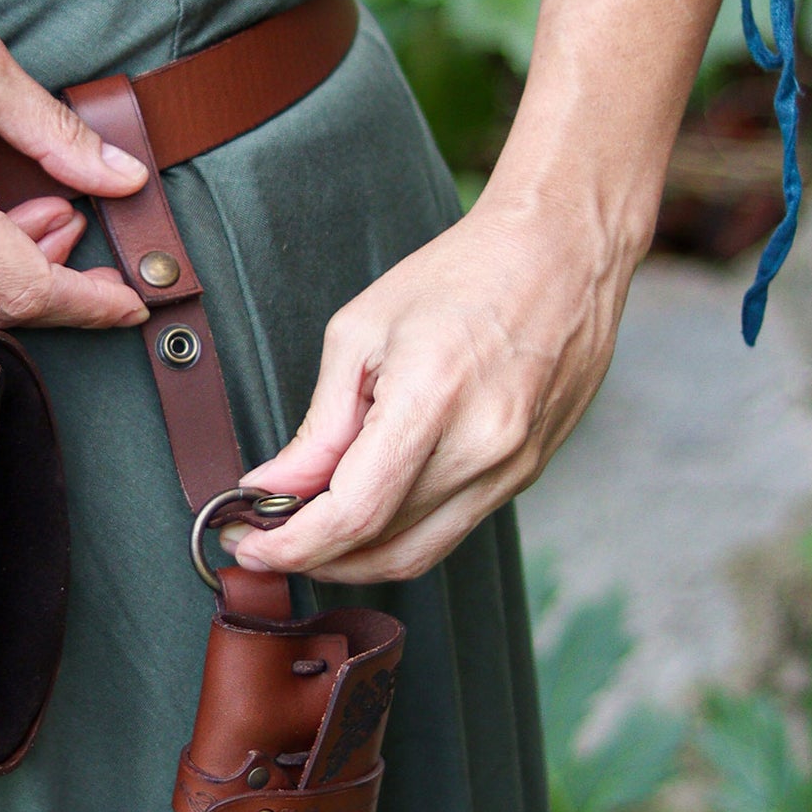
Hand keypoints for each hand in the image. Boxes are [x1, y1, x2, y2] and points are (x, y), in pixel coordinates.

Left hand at [222, 191, 634, 584]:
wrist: (560, 253)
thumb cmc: (462, 274)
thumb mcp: (361, 332)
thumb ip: (319, 425)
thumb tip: (274, 487)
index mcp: (433, 397)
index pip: (354, 512)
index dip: (293, 545)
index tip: (251, 547)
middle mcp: (483, 445)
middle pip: (384, 545)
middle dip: (314, 556)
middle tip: (264, 542)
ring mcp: (514, 467)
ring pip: (420, 551)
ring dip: (355, 558)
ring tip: (308, 531)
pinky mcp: (527, 473)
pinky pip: (452, 527)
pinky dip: (399, 532)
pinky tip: (366, 510)